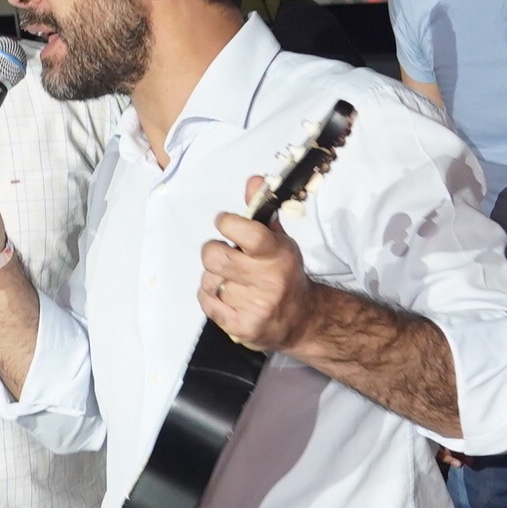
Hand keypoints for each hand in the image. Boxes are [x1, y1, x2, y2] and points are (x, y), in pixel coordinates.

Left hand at [200, 177, 314, 353]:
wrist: (301, 319)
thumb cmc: (284, 274)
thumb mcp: (279, 241)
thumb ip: (262, 212)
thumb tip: (254, 181)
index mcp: (278, 255)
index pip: (248, 232)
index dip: (228, 223)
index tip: (225, 222)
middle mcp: (268, 280)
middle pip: (215, 257)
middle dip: (213, 252)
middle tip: (225, 254)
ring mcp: (254, 306)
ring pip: (208, 280)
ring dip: (215, 277)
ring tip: (233, 281)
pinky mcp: (241, 326)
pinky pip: (205, 301)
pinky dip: (210, 296)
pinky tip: (228, 297)